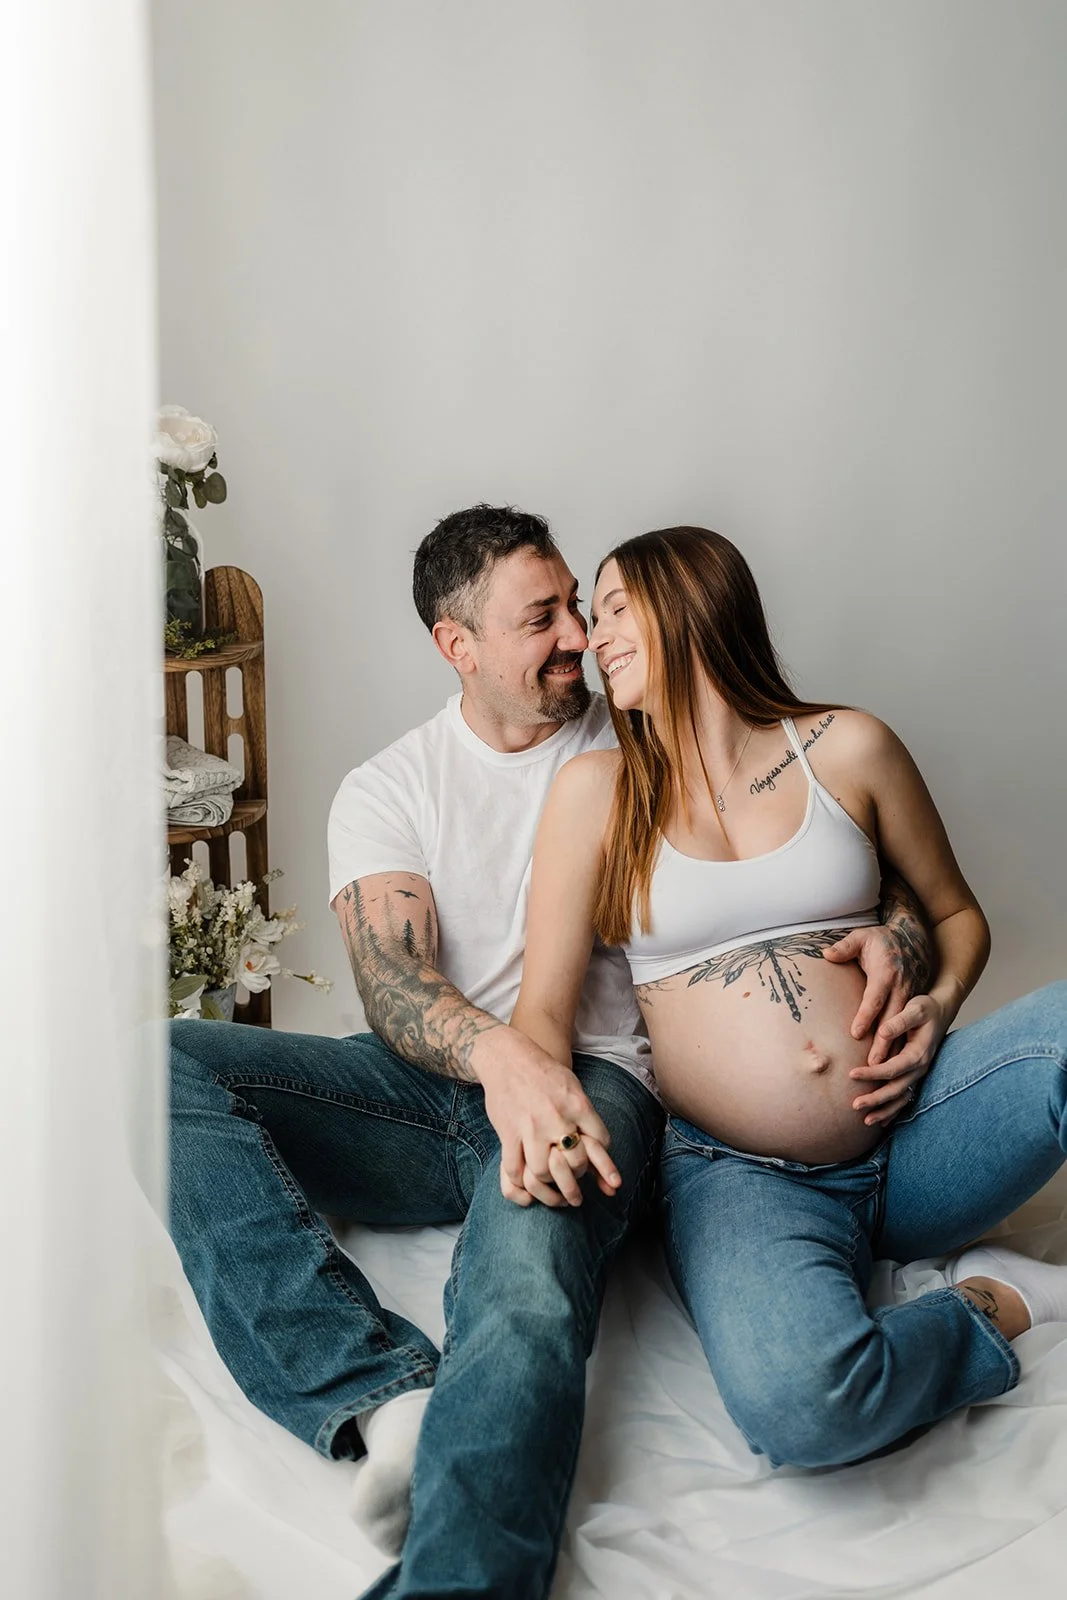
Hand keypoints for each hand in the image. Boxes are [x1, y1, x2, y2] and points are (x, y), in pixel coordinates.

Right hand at [475, 1031, 621, 1208]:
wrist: (508, 1058)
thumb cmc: (545, 1074)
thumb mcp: (574, 1088)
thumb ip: (588, 1118)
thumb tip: (601, 1148)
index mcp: (578, 1104)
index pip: (601, 1143)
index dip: (601, 1159)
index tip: (595, 1164)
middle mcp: (556, 1117)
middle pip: (575, 1163)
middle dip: (576, 1176)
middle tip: (573, 1181)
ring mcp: (530, 1127)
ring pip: (543, 1172)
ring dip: (548, 1184)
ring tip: (551, 1185)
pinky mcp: (508, 1133)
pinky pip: (514, 1169)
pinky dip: (521, 1183)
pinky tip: (527, 1183)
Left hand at [824, 924, 920, 1056]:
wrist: (914, 938)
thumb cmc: (882, 940)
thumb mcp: (862, 936)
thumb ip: (844, 946)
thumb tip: (826, 954)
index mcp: (885, 973)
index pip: (874, 998)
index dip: (865, 1016)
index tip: (855, 1033)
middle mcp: (901, 987)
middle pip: (890, 1019)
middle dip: (883, 1042)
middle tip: (872, 1065)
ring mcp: (909, 996)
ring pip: (900, 1026)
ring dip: (893, 1048)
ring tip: (881, 1071)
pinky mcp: (913, 1003)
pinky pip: (907, 1026)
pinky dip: (901, 1043)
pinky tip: (893, 1062)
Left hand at [849, 993, 946, 1124]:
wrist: (940, 1012)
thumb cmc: (925, 1009)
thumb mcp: (915, 1009)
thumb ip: (899, 1021)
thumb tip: (883, 1032)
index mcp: (918, 1054)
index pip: (892, 1068)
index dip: (872, 1073)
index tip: (851, 1074)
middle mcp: (920, 1068)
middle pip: (896, 1089)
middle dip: (875, 1099)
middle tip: (854, 1105)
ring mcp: (919, 1074)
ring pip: (901, 1098)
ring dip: (884, 1111)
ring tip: (865, 1121)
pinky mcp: (915, 1076)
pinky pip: (905, 1098)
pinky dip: (893, 1111)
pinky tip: (880, 1121)